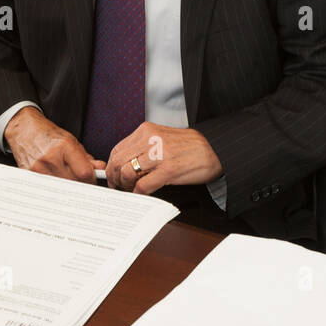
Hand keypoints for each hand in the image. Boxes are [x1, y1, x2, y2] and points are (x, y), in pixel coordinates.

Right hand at [3, 107, 103, 183]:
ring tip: (68, 181)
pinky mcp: (29, 176)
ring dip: (67, 189)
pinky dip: (54, 189)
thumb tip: (100, 170)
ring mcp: (38, 169)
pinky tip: (56, 183)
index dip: (92, 180)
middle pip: (73, 184)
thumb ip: (86, 157)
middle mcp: (50, 158)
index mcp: (64, 146)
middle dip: (81, 186)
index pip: (84, 173)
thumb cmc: (48, 134)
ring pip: (61, 190)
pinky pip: (48, 189)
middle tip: (82, 183)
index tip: (92, 181)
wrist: (24, 129)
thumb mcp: (71, 140)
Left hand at [105, 122, 222, 194]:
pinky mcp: (169, 169)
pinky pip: (144, 185)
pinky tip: (142, 194)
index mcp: (146, 130)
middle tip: (119, 187)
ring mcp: (159, 154)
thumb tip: (122, 165)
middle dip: (115, 179)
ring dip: (126, 186)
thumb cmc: (188, 147)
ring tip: (131, 191)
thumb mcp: (160, 140)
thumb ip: (141, 149)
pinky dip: (139, 193)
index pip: (117, 149)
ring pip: (128, 173)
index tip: (113, 177)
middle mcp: (150, 139)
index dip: (111, 167)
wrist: (214, 148)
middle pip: (118, 162)